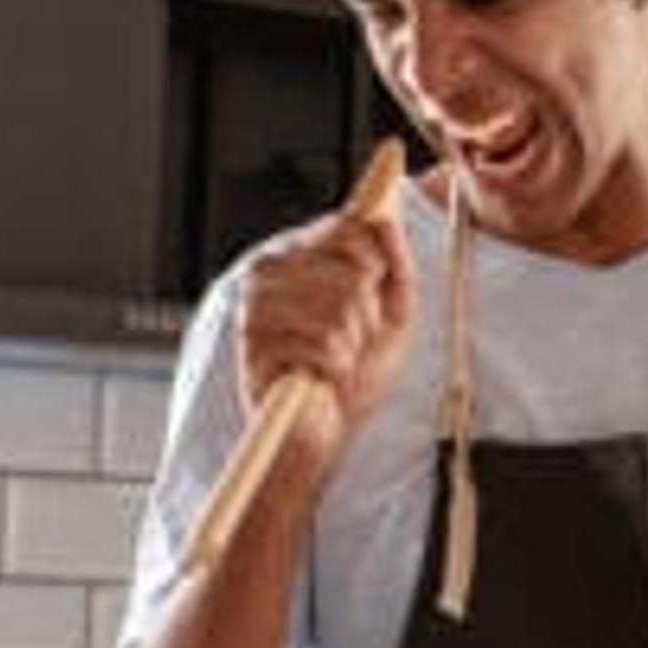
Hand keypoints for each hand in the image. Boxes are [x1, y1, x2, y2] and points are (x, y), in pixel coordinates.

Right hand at [234, 141, 415, 463]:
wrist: (325, 429)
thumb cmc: (356, 369)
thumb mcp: (392, 309)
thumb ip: (394, 261)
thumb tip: (385, 219)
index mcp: (296, 252)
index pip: (347, 228)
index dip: (375, 263)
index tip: (374, 290)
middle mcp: (267, 270)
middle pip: (351, 270)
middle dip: (368, 314)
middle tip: (354, 339)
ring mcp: (256, 306)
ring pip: (338, 308)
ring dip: (351, 345)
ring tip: (337, 360)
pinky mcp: (253, 345)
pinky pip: (321, 344)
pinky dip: (334, 367)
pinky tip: (321, 377)